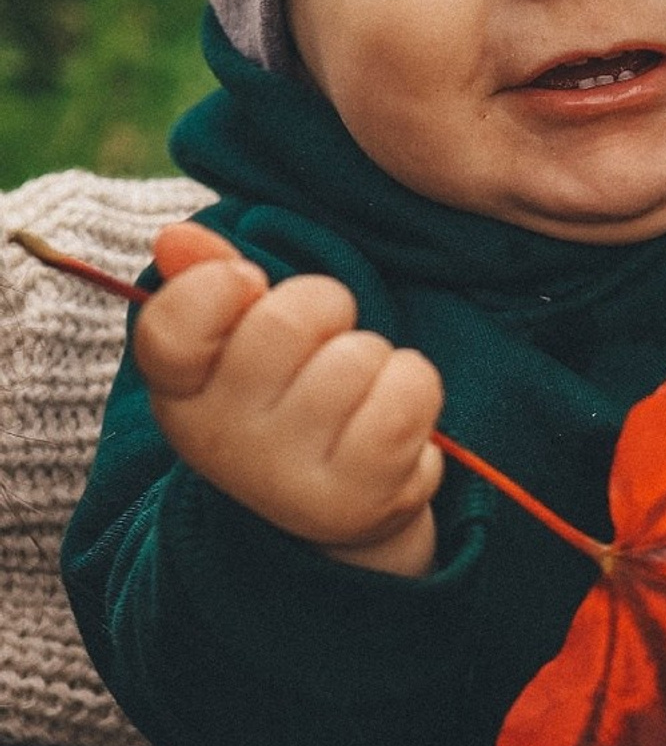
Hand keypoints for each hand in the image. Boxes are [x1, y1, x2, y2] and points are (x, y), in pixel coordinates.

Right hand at [133, 221, 443, 575]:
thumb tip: (179, 237)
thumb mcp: (238, 343)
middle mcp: (221, 442)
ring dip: (374, 358)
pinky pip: (409, 393)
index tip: (247, 287)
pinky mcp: (358, 498)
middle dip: (325, 309)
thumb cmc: (288, 401)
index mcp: (180, 394)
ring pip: (358, 355)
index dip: (217, 285)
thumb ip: (208, 283)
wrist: (337, 508)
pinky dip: (415, 387)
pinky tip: (393, 420)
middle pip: (287, 319)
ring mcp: (287, 476)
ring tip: (357, 395)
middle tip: (324, 345)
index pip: (171, 324)